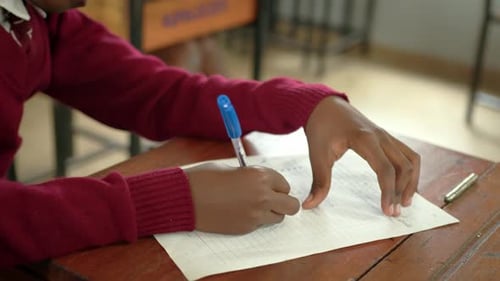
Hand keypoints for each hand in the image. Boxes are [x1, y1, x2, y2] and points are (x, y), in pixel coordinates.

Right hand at [183, 163, 299, 233]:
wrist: (186, 197)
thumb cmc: (205, 178)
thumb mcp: (233, 168)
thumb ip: (252, 176)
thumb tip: (263, 182)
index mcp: (260, 177)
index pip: (284, 184)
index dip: (276, 184)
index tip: (268, 185)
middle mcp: (262, 197)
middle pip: (291, 205)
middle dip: (283, 201)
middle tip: (271, 198)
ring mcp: (254, 215)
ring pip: (278, 218)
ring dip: (271, 212)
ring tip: (253, 205)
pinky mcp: (245, 228)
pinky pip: (260, 225)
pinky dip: (254, 219)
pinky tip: (238, 211)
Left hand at [302, 97, 419, 216]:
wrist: (324, 105)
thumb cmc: (321, 127)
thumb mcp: (317, 155)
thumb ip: (318, 182)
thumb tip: (308, 205)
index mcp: (365, 139)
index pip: (385, 169)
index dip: (389, 192)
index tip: (388, 211)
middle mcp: (381, 136)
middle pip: (403, 166)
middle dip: (402, 191)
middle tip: (395, 213)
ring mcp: (386, 135)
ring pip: (411, 159)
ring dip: (411, 181)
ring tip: (405, 202)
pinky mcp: (386, 137)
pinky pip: (407, 154)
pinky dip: (410, 170)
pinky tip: (404, 185)